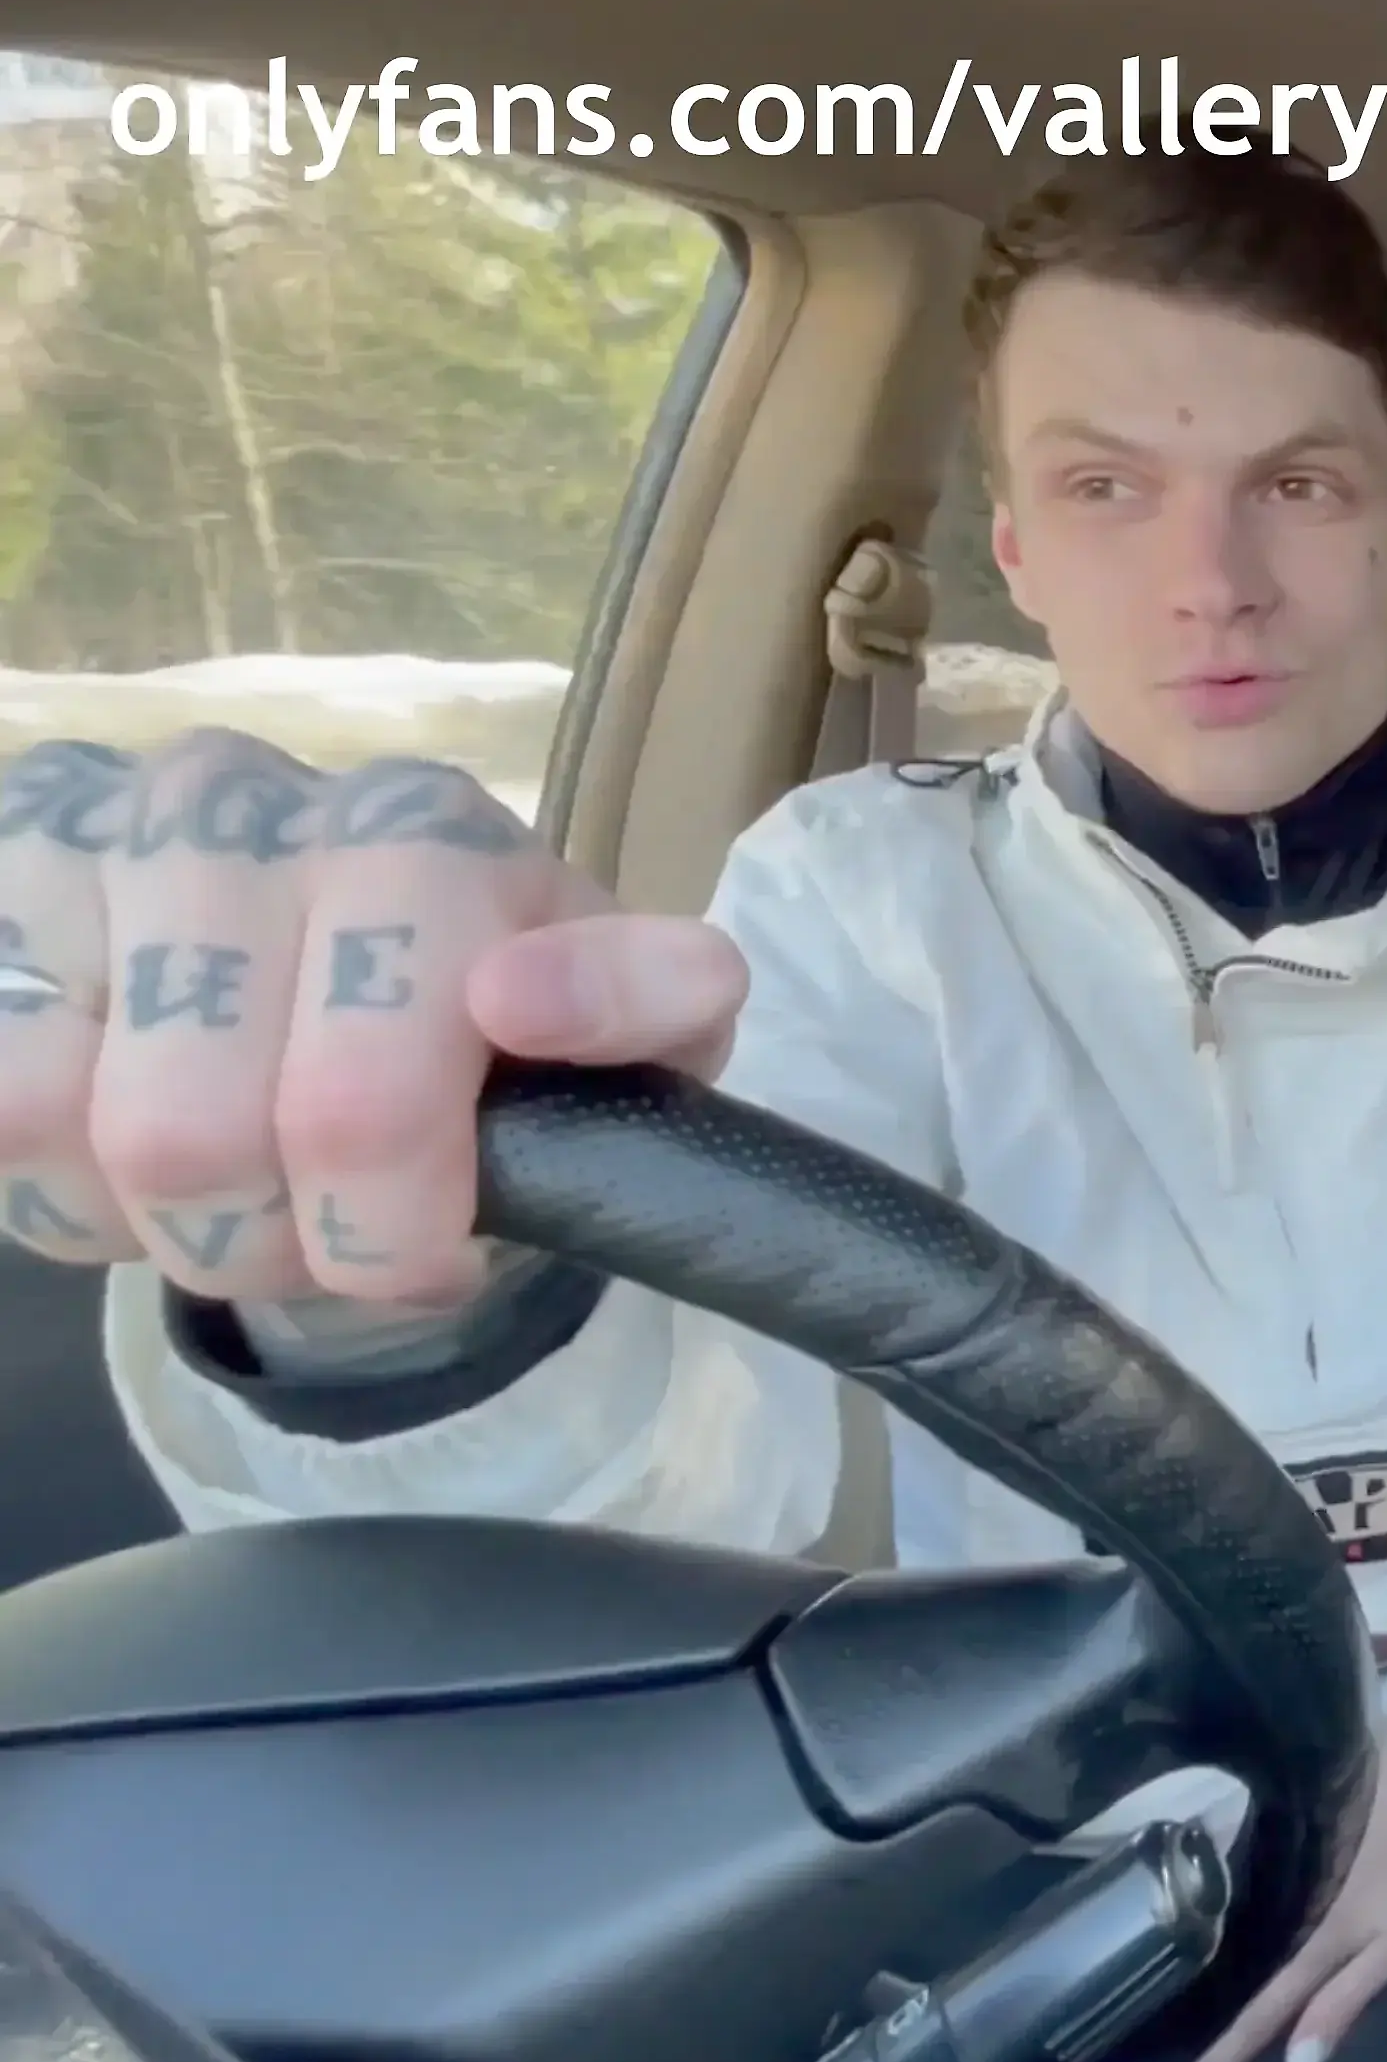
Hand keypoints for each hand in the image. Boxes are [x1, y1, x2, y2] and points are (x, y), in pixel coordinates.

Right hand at [0, 732, 745, 1308]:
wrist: (363, 959)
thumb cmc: (504, 1018)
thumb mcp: (633, 1028)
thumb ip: (648, 1005)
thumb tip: (523, 998)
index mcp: (425, 838)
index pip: (361, 1094)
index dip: (394, 1224)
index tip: (440, 1257)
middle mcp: (243, 804)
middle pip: (192, 1140)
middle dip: (278, 1248)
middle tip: (337, 1245)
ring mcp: (94, 835)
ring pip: (71, 1132)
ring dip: (166, 1222)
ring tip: (247, 1192)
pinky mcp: (2, 882)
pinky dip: (64, 1187)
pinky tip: (138, 1151)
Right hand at [1172, 1777, 1386, 2061]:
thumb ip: (1345, 1999)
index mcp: (1318, 1943)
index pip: (1263, 2013)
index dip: (1226, 2055)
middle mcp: (1296, 1912)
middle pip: (1252, 1974)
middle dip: (1224, 2022)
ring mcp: (1299, 1871)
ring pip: (1257, 1934)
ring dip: (1230, 1971)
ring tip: (1206, 2007)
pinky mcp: (1311, 1840)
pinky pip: (1271, 1896)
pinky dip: (1254, 1922)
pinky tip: (1246, 1927)